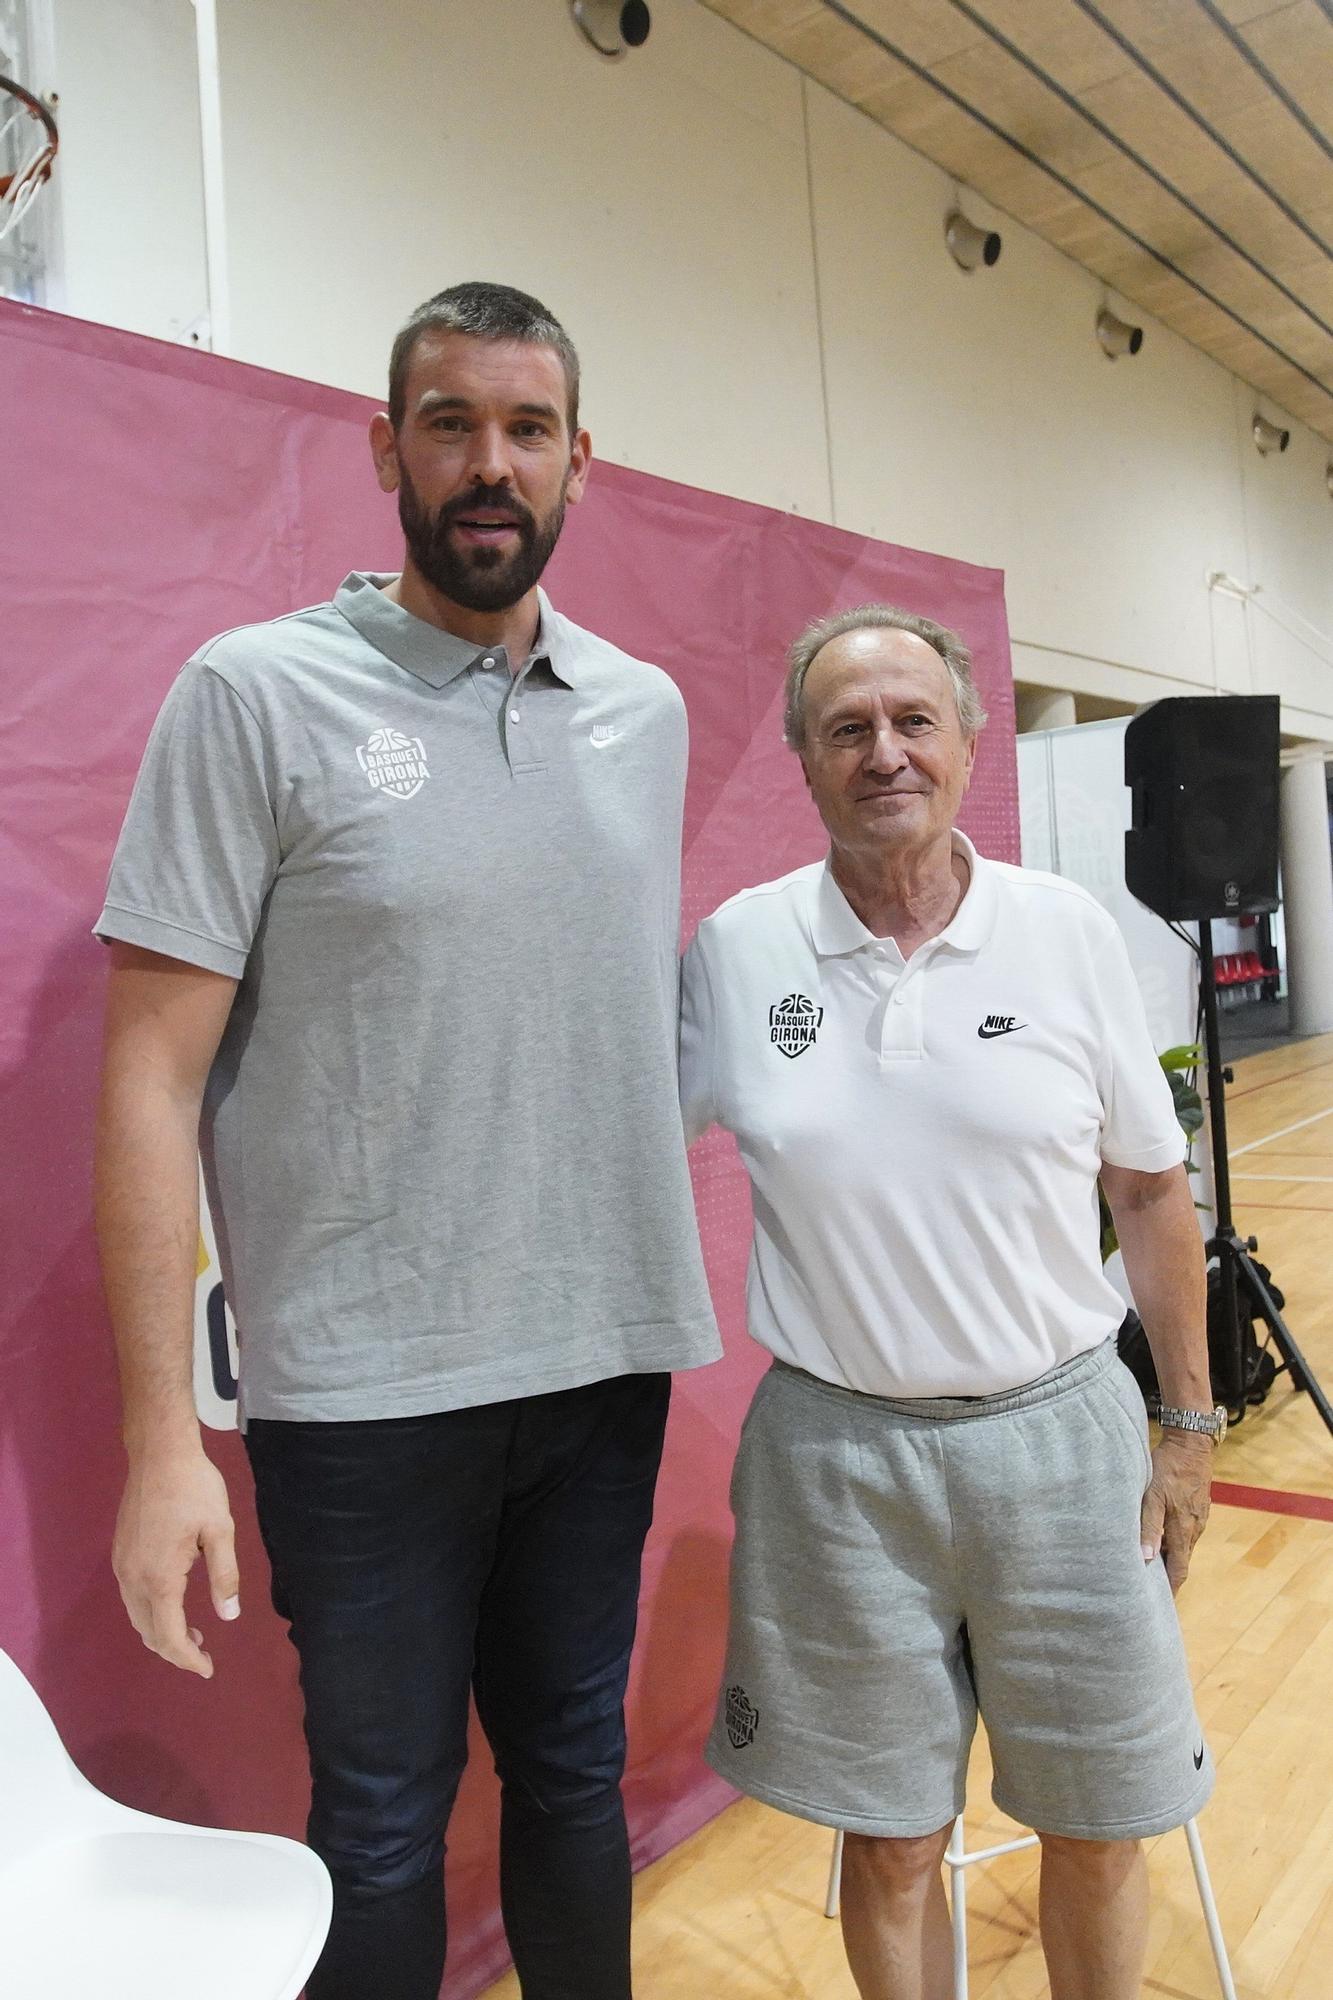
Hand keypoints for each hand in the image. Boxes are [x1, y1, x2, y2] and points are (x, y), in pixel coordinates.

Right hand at [113, 1444, 238, 1677]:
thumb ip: (224, 1576)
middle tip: (203, 1652)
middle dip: (174, 1650)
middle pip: (148, 1632)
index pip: (168, 1636)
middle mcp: (133, 1578)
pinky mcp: (120, 1554)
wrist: (160, 1455)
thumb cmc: (196, 1488)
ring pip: (136, 1617)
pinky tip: (172, 1604)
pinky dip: (150, 1613)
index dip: (187, 1659)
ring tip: (192, 1633)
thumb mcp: (221, 1530)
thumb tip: (228, 1616)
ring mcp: (122, 1566)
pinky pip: (132, 1598)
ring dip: (160, 1632)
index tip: (207, 1669)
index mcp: (160, 1577)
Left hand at [1140, 1429, 1211, 1593]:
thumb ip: (1148, 1526)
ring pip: (1181, 1546)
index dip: (1170, 1591)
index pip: (1177, 1571)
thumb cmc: (1169, 1468)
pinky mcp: (1197, 1508)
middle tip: (1151, 1591)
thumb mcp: (1153, 1496)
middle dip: (1168, 1578)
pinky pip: (1184, 1532)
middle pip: (1180, 1561)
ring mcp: (1197, 1518)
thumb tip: (1145, 1557)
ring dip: (1168, 1558)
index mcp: (1183, 1531)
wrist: (1192, 1444)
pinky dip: (1172, 1541)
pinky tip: (1158, 1537)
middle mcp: (1193, 1529)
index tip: (1161, 1607)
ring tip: (1150, 1567)